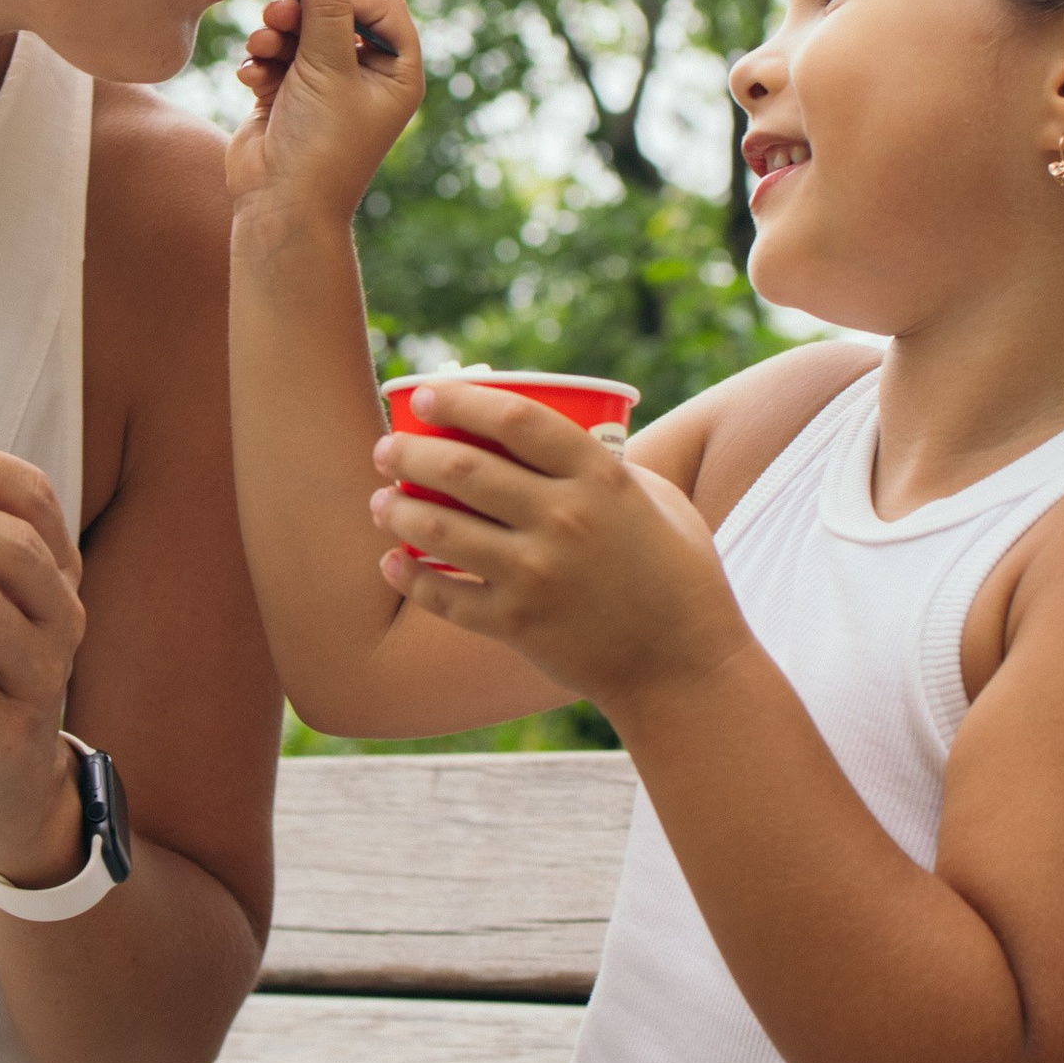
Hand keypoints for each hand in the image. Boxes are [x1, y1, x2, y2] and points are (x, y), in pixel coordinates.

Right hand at [225, 0, 421, 226]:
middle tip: (275, 18)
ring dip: (275, 35)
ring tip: (260, 50)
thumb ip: (326, 6)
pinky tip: (252, 78)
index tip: (317, 4)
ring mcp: (326, 86)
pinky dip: (262, 62)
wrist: (279, 205)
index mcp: (397, 73)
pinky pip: (275, 57)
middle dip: (302, 13)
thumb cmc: (319, 142)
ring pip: (300, 32)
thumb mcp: (327, 66)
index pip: (383, 6)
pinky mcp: (288, 95)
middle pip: (336, 13)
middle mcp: (366, 77)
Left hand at [371, 385, 743, 711]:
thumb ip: (605, 463)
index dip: (461, 401)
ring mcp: (536, 575)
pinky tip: (392, 563)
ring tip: (380, 501)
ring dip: (397, 509)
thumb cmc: (680, 572)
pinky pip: (445, 597)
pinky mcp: (517, 625)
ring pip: (440, 529)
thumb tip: (549, 437)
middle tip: (385, 449)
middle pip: (463, 468)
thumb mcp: (657, 499)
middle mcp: (564, 520)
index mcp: (601, 478)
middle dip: (410, 452)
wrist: (683, 665)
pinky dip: (411, 578)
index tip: (425, 396)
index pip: (516, 420)